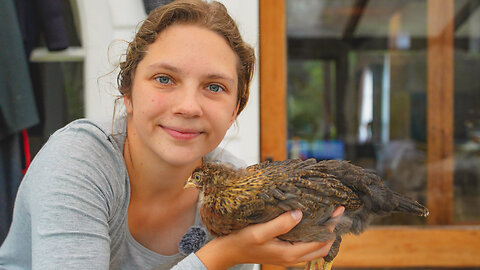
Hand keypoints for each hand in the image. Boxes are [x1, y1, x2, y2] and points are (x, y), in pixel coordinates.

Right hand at [196, 206, 344, 269]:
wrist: (227, 252)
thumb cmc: (241, 241)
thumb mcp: (260, 231)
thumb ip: (281, 224)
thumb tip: (300, 213)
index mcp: (290, 254)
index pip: (321, 242)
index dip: (331, 226)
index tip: (338, 209)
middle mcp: (292, 258)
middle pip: (322, 247)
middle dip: (332, 230)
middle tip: (336, 211)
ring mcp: (288, 256)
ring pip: (315, 248)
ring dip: (324, 233)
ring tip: (327, 215)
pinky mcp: (283, 251)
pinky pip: (305, 246)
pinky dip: (313, 235)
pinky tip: (310, 222)